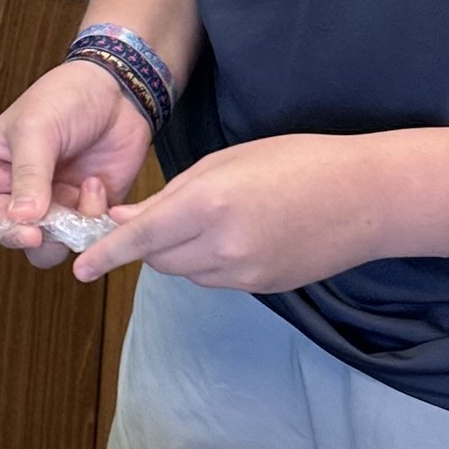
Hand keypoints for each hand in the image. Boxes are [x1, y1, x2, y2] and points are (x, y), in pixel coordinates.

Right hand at [0, 60, 153, 268]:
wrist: (120, 92)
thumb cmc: (66, 97)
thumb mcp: (36, 129)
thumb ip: (28, 175)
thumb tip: (20, 219)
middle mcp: (14, 189)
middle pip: (2, 232)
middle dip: (18, 235)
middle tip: (36, 231)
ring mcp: (50, 203)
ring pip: (41, 246)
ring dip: (58, 234)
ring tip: (75, 200)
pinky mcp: (82, 211)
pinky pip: (80, 237)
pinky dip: (89, 221)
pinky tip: (96, 186)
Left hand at [72, 132, 396, 291]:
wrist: (369, 197)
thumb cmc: (299, 162)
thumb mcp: (227, 161)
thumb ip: (173, 194)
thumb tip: (128, 220)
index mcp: (210, 204)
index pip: (141, 238)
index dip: (106, 254)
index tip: (79, 268)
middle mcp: (223, 246)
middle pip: (158, 259)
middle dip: (148, 242)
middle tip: (157, 215)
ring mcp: (246, 274)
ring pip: (186, 271)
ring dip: (180, 251)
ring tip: (213, 217)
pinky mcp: (263, 288)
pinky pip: (216, 279)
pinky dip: (210, 261)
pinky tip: (238, 233)